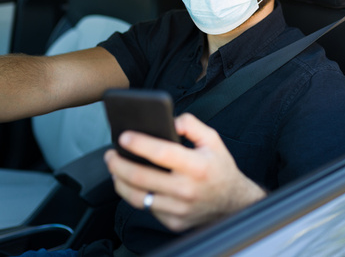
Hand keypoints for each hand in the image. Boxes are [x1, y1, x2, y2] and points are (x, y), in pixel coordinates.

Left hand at [104, 113, 265, 231]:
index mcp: (197, 167)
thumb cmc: (220, 168)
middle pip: (141, 178)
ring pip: (138, 198)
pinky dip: (137, 195)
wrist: (233, 203)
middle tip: (111, 155)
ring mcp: (179, 210)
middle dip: (118, 164)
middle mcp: (187, 190)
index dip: (139, 144)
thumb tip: (170, 120)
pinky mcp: (174, 222)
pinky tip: (133, 184)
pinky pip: (147, 209)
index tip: (124, 137)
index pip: (162, 154)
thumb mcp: (213, 140)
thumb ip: (192, 125)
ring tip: (115, 169)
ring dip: (120, 182)